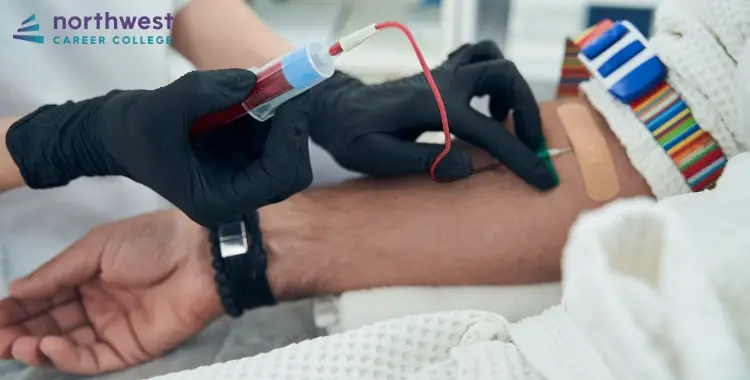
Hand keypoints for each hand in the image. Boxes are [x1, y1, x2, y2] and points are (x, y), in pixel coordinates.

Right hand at [0, 210, 221, 373]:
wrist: (198, 256)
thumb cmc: (149, 242)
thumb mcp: (95, 248)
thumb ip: (56, 272)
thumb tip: (14, 290)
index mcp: (87, 276)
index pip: (44, 297)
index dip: (16, 308)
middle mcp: (96, 305)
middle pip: (50, 324)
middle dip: (19, 332)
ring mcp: (112, 328)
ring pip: (66, 346)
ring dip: (37, 347)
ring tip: (14, 344)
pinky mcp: (130, 348)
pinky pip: (92, 359)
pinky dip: (66, 358)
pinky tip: (48, 346)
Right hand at [6, 70, 313, 226]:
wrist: (120, 134)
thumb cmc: (134, 132)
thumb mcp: (160, 108)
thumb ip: (204, 92)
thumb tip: (252, 80)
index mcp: (219, 202)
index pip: (275, 177)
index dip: (289, 138)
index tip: (292, 99)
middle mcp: (238, 196)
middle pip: (291, 172)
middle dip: (293, 130)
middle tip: (289, 89)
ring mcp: (245, 178)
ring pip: (289, 153)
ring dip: (286, 118)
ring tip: (269, 86)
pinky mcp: (246, 158)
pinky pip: (275, 138)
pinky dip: (275, 113)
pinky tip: (259, 91)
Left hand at [309, 41, 554, 188]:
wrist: (335, 110)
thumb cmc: (352, 136)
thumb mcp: (378, 157)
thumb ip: (423, 160)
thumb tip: (467, 167)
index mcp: (433, 107)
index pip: (490, 132)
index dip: (521, 158)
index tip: (544, 181)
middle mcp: (443, 83)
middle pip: (504, 75)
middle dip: (526, 109)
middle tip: (528, 143)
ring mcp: (441, 74)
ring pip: (492, 58)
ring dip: (510, 87)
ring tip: (503, 120)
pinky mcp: (437, 74)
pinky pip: (476, 57)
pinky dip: (491, 76)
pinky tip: (483, 104)